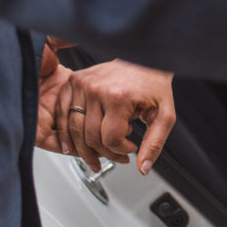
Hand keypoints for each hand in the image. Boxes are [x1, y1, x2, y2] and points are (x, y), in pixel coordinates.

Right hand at [37, 55, 176, 174]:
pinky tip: (70, 145)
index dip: (121, 151)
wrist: (144, 57)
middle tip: (116, 154)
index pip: (110, 139)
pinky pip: (62, 112)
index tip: (130, 147)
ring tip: (95, 157)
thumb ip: (154, 144)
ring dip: (84, 149)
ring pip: (74, 129)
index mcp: (118, 97)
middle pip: (91, 137)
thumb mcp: (164, 115)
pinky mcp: (74, 81)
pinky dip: (64, 132)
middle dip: (105, 153)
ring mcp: (83, 84)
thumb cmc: (154, 84)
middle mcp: (97, 89)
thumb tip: (143, 168)